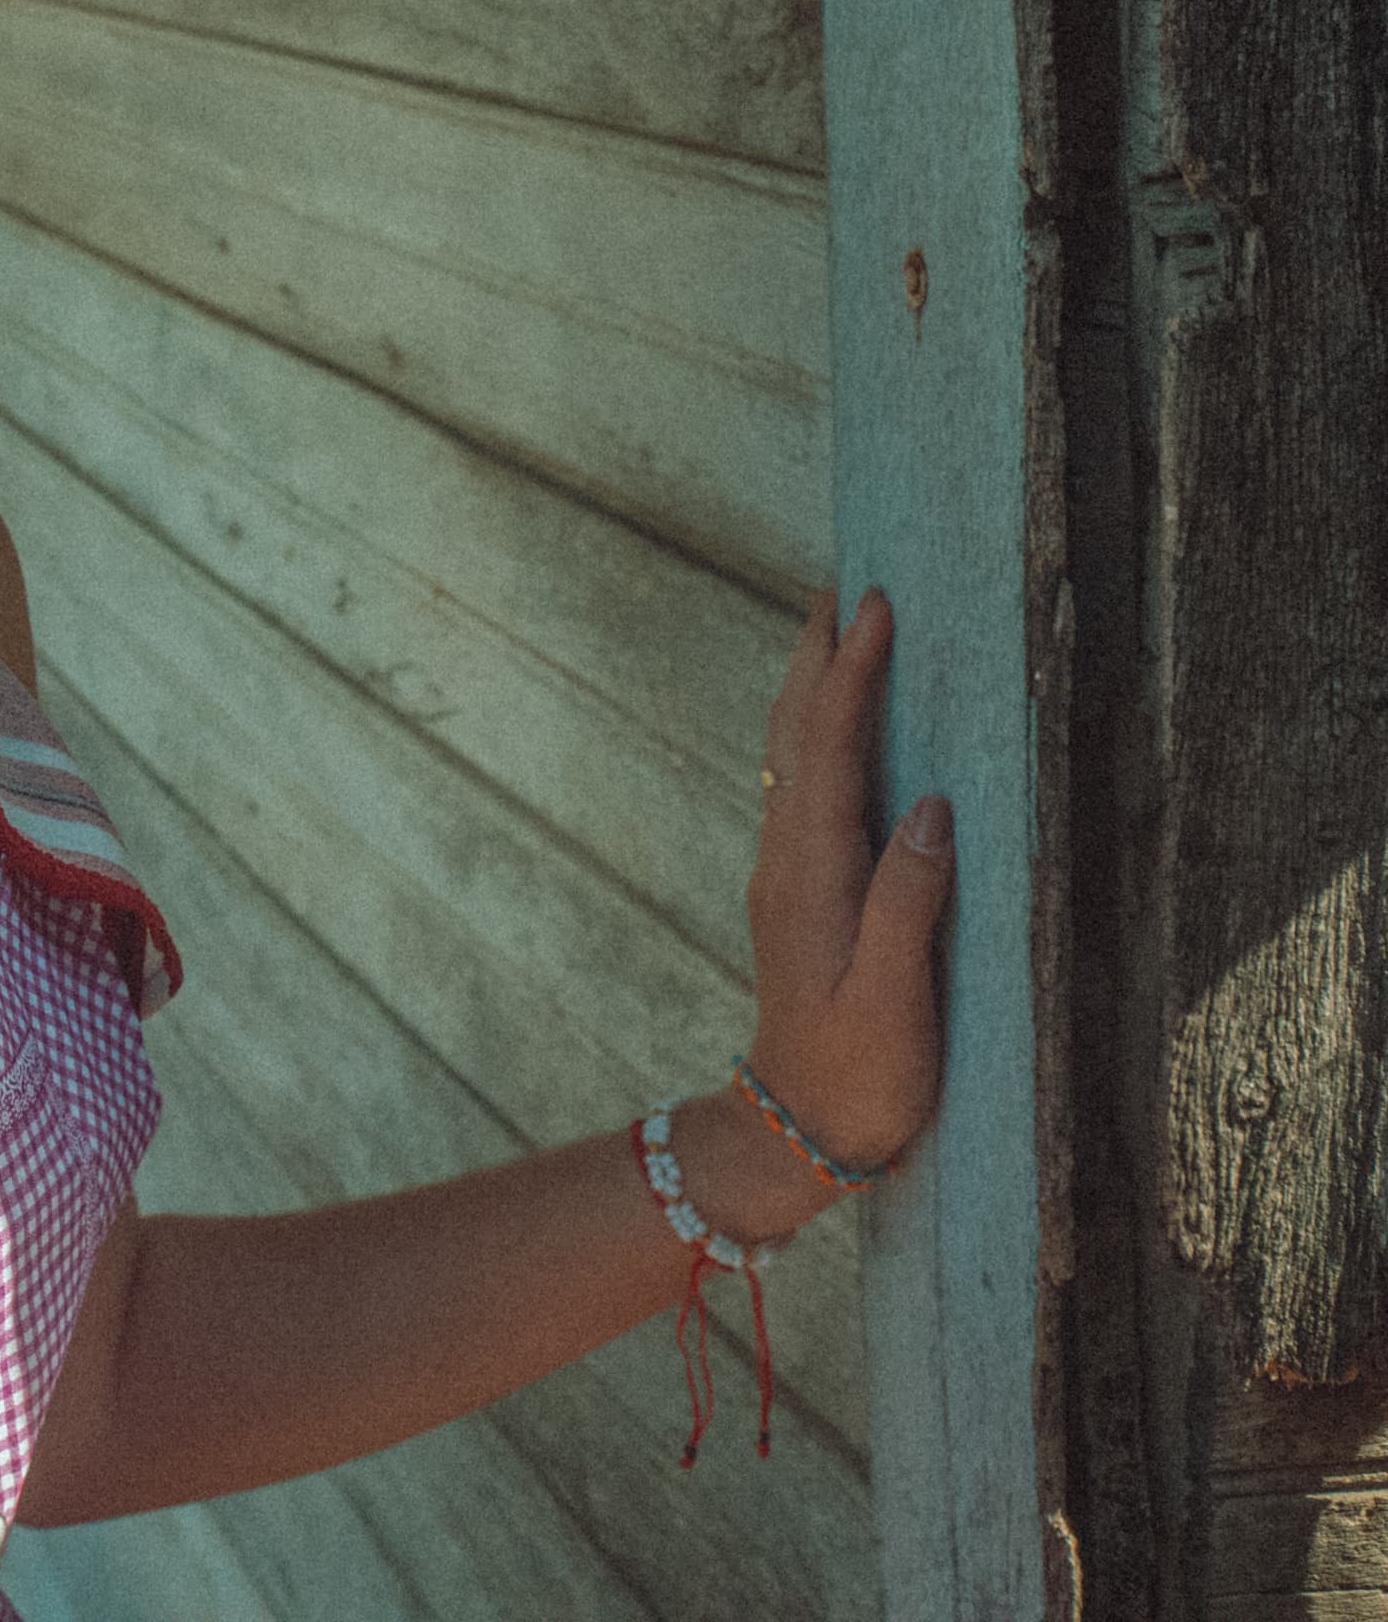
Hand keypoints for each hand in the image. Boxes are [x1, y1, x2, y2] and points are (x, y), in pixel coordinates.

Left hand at [739, 589, 951, 1188]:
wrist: (798, 1130)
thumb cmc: (858, 1072)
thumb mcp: (896, 996)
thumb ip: (910, 903)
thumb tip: (932, 808)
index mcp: (812, 875)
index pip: (828, 750)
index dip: (850, 675)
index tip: (873, 607)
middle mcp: (788, 863)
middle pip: (795, 739)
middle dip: (815, 661)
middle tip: (836, 590)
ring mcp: (789, 878)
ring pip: (793, 761)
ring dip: (811, 693)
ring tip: (831, 637)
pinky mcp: (803, 897)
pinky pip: (806, 793)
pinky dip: (819, 741)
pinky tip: (834, 735)